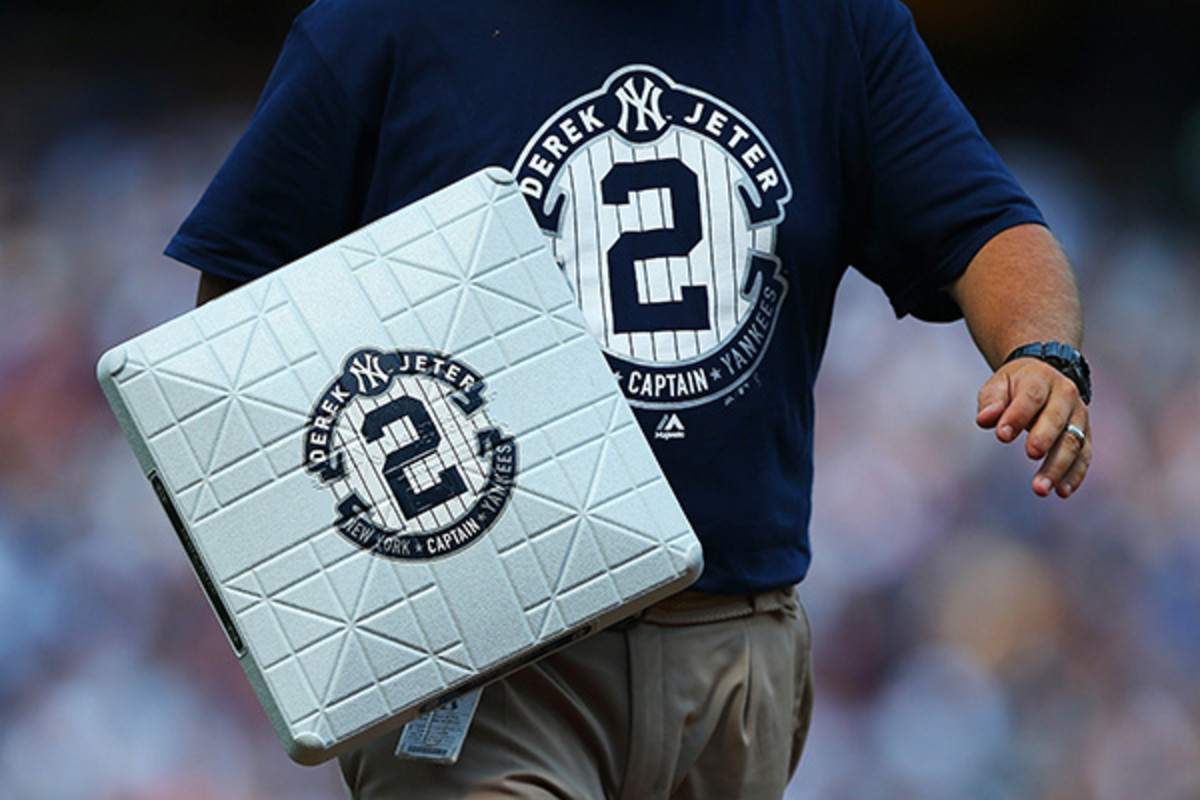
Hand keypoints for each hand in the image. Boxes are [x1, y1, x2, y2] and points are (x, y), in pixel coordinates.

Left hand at [975, 357, 1090, 497]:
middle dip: (1045, 438)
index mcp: (1041, 379)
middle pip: (1057, 419)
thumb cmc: (1015, 386)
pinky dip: (1074, 474)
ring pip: (1073, 442)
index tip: (1002, 436)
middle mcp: (1065, 395)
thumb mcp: (998, 385)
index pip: (1031, 397)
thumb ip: (992, 401)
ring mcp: (1079, 416)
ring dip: (1058, 466)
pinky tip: (1061, 491)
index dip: (1017, 415)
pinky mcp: (1085, 434)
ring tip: (1041, 489)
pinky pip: (1084, 455)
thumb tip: (984, 419)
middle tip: (1031, 455)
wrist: (1043, 377)